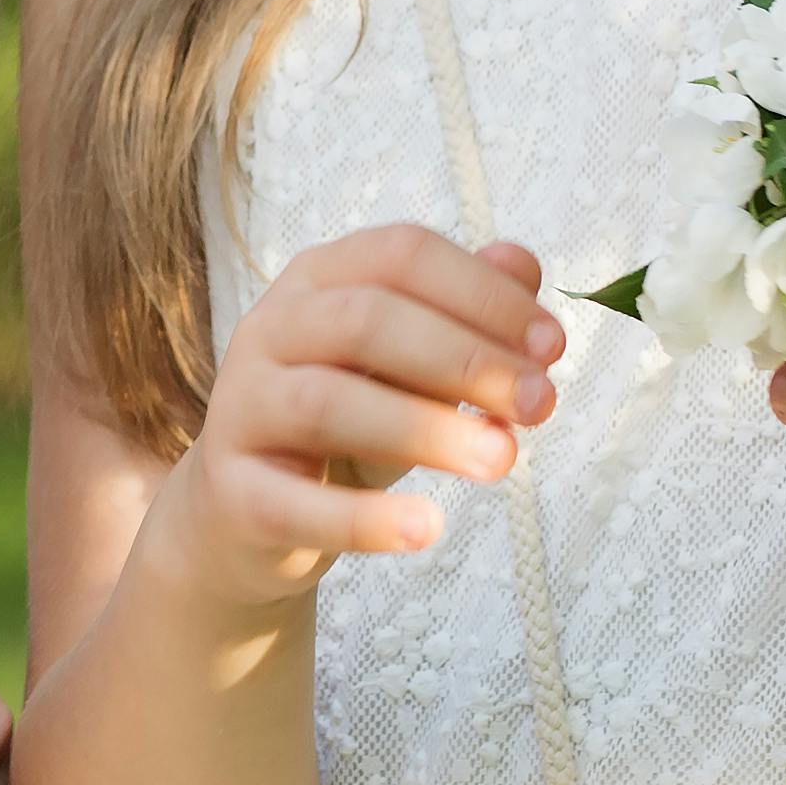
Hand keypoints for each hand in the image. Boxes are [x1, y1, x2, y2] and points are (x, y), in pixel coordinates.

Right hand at [138, 227, 559, 609]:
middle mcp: (269, 329)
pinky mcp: (232, 492)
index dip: (483, 294)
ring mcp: (241, 408)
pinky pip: (294, 502)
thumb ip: (465, 315)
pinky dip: (366, 518)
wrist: (248, 515)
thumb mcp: (414, 364)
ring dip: (426, 429)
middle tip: (540, 406)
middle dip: (465, 358)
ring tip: (501, 461)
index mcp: (318, 279)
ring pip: (328, 402)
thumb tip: (523, 267)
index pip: (400, 256)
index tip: (553, 345)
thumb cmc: (351, 425)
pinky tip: (427, 528)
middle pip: (365, 320)